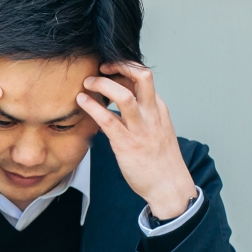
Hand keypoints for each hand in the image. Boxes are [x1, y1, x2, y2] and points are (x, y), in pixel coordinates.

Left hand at [76, 62, 196, 219]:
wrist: (169, 186)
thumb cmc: (160, 160)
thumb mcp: (158, 129)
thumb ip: (144, 114)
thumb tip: (125, 103)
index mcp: (159, 108)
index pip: (145, 77)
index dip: (126, 68)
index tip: (111, 69)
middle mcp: (151, 114)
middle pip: (142, 76)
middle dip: (120, 65)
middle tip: (101, 67)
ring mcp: (140, 128)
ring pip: (123, 95)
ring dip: (102, 84)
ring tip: (88, 83)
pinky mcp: (126, 144)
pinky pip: (107, 119)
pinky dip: (92, 106)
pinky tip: (82, 101)